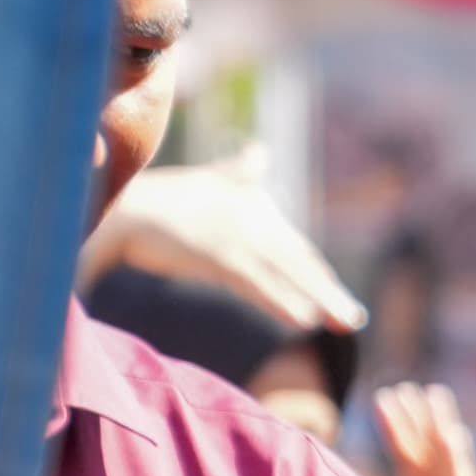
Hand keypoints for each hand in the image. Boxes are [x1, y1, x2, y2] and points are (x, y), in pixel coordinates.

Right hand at [82, 151, 364, 332]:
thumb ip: (240, 172)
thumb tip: (261, 151)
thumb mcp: (208, 180)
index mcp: (252, 204)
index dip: (318, 275)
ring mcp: (236, 234)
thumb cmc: (160, 199)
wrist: (118, 208)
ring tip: (346, 325)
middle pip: (299, 261)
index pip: (293, 247)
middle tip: (356, 320)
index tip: (340, 300)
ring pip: (287, 273)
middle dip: (328, 292)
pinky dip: (282, 301)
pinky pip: (257, 282)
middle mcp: (251, 216)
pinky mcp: (217, 252)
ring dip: (320, 300)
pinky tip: (306, 320)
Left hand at [372, 382, 475, 475]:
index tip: (380, 400)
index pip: (407, 464)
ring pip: (447, 463)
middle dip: (415, 422)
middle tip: (400, 388)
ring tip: (432, 395)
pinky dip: (458, 460)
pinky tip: (451, 434)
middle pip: (427, 456)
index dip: (395, 435)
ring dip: (438, 428)